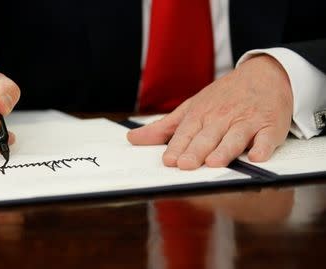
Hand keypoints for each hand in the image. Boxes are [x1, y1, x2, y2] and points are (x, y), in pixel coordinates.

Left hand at [128, 55, 292, 169]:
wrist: (264, 75)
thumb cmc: (223, 97)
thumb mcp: (191, 107)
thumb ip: (163, 127)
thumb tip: (132, 138)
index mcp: (201, 114)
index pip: (186, 133)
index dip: (177, 147)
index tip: (169, 161)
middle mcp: (222, 118)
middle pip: (208, 137)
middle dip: (196, 150)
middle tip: (186, 165)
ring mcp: (247, 121)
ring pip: (235, 137)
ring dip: (225, 150)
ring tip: (215, 163)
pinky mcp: (270, 125)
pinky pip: (267, 138)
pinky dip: (263, 147)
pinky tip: (257, 157)